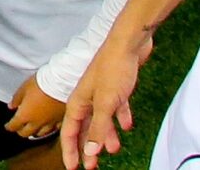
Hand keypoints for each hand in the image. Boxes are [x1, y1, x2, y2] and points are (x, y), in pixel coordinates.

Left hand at [7, 74, 67, 139]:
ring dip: (34, 132)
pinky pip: (53, 129)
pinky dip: (49, 129)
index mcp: (25, 115)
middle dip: (20, 131)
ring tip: (32, 129)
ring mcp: (50, 123)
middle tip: (18, 128)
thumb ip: (17, 98)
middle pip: (26, 133)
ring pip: (40, 134)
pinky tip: (48, 126)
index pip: (14, 126)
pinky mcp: (61, 121)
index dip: (9, 126)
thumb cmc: (43, 83)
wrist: (63, 83)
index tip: (8, 126)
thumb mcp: (24, 87)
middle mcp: (37, 122)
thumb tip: (11, 105)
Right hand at [60, 24, 151, 168]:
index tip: (72, 167)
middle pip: (85, 128)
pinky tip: (127, 126)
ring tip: (115, 149)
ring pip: (101, 119)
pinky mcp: (117, 87)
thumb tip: (90, 152)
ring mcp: (102, 92)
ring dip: (107, 135)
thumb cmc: (113, 69)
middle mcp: (87, 98)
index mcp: (78, 102)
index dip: (70, 151)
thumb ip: (98, 128)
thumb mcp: (106, 104)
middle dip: (88, 147)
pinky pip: (117, 107)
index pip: (70, 132)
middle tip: (92, 166)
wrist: (129, 43)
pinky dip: (121, 118)